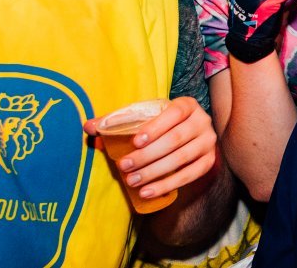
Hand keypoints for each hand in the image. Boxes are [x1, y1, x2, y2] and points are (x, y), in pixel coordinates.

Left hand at [84, 97, 217, 206]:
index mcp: (187, 105)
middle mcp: (202, 121)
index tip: (135, 142)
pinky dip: (168, 185)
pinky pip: (190, 175)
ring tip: (132, 181)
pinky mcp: (208, 161)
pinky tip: (148, 192)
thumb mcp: (143, 119)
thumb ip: (116, 121)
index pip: (174, 113)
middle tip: (124, 166)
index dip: (155, 127)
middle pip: (175, 139)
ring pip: (181, 158)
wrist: (188, 138)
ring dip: (155, 171)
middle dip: (147, 155)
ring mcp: (208, 142)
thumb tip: (88, 126)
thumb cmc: (160, 126)